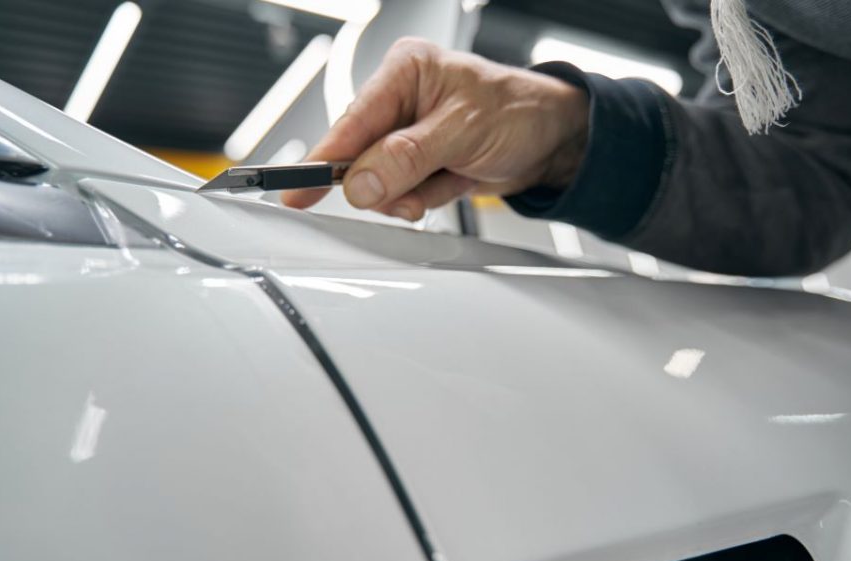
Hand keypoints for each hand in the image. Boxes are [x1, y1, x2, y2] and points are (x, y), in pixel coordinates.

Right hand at [281, 37, 588, 220]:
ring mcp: (408, 135)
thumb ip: (406, 158)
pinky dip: (423, 199)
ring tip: (444, 181)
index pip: (351, 121)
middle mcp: (400, 100)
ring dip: (408, 196)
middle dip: (385, 184)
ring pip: (378, 183)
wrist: (554, 141)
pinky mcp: (418, 162)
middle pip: (359, 158)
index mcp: (405, 72)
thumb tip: (359, 182)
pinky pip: (401, 194)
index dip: (322, 160)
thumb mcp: (462, 132)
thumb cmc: (519, 113)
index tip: (295, 189)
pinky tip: (449, 183)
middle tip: (415, 191)